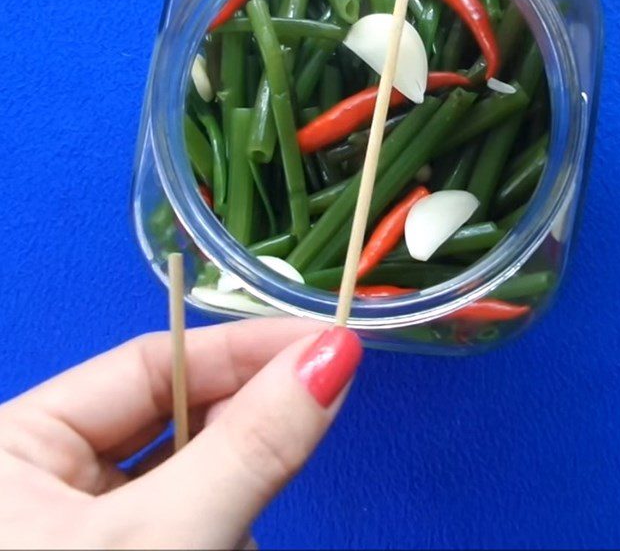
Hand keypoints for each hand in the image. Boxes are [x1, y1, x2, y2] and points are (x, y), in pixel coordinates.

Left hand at [0, 320, 360, 548]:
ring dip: (232, 509)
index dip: (244, 349)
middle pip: (175, 424)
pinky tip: (227, 548)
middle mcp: (40, 479)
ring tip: (230, 541)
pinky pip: (189, 528)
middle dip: (241, 440)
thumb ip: (249, 447)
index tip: (329, 343)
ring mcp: (81, 532)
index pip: (152, 363)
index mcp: (15, 444)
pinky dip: (219, 537)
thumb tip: (333, 356)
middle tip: (312, 423)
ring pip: (190, 483)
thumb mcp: (158, 541)